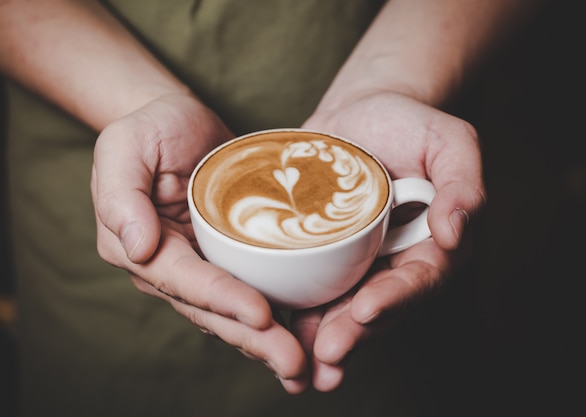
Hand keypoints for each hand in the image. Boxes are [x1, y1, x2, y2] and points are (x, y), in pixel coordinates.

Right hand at [91, 93, 310, 392]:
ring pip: (232, 312)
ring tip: (303, 367)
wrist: (175, 120)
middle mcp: (169, 267)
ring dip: (267, 342)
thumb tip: (137, 248)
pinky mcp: (226, 257)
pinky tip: (303, 336)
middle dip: (253, 339)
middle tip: (294, 364)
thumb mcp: (124, 147)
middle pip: (212, 309)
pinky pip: (250, 290)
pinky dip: (274, 318)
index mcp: (138, 247)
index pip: (185, 279)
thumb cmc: (149, 128)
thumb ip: (121, 196)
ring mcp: (199, 265)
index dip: (222, 298)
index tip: (261, 315)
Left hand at [295, 91, 485, 390]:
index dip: (397, 299)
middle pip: (375, 307)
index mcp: (430, 247)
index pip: (419, 281)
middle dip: (352, 332)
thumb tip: (457, 232)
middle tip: (328, 352)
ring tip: (299, 362)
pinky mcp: (318, 255)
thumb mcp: (448, 140)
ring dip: (319, 337)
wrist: (358, 113)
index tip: (369, 309)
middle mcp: (392, 264)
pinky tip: (272, 328)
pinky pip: (306, 285)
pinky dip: (290, 310)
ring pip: (339, 308)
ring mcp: (353, 263)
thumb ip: (463, 182)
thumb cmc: (407, 123)